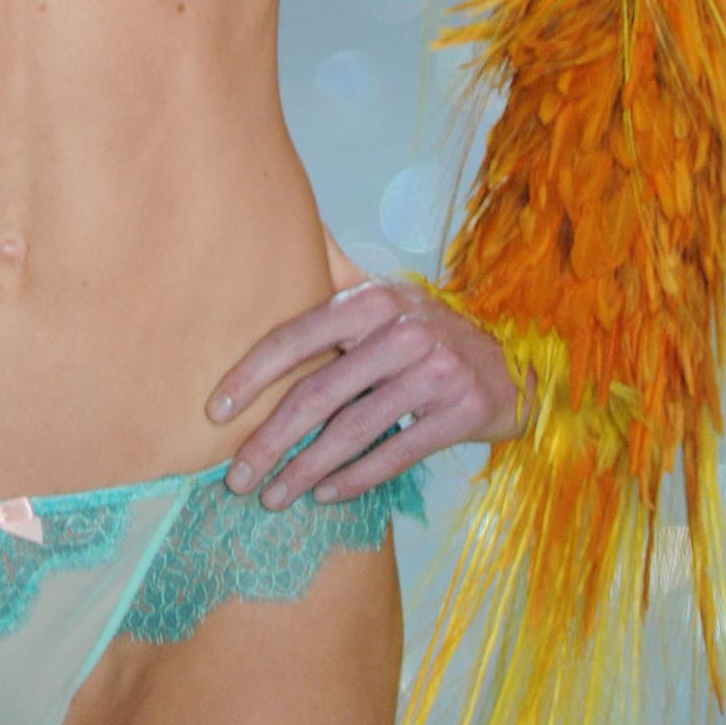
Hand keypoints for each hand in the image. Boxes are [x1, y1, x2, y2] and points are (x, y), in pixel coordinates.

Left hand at [204, 278, 529, 507]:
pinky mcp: (461, 413)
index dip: (250, 376)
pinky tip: (324, 495)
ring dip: (304, 471)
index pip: (295, 337)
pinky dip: (354, 479)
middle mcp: (402, 332)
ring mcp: (436, 373)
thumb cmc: (426, 332)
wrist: (510, 363)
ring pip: (352, 431)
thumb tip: (283, 228)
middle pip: (318, 394)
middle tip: (235, 477)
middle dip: (269, 440)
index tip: (215, 411)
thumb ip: (336, 269)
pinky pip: (394, 454)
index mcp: (371, 300)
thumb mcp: (385, 295)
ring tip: (271, 496)